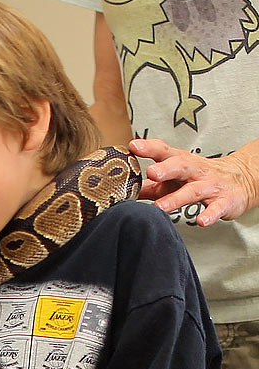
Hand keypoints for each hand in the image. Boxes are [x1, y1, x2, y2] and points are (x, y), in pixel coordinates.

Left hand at [133, 137, 258, 224]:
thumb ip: (152, 185)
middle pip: (181, 166)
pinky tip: (201, 221)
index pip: (165, 152)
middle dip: (166, 168)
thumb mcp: (177, 178)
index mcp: (183, 163)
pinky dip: (209, 215)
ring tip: (160, 207)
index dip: (150, 148)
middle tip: (151, 173)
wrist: (241, 180)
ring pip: (193, 191)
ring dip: (176, 199)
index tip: (133, 147)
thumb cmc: (202, 178)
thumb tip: (126, 190)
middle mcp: (196, 171)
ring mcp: (210, 186)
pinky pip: (216, 209)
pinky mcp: (224, 201)